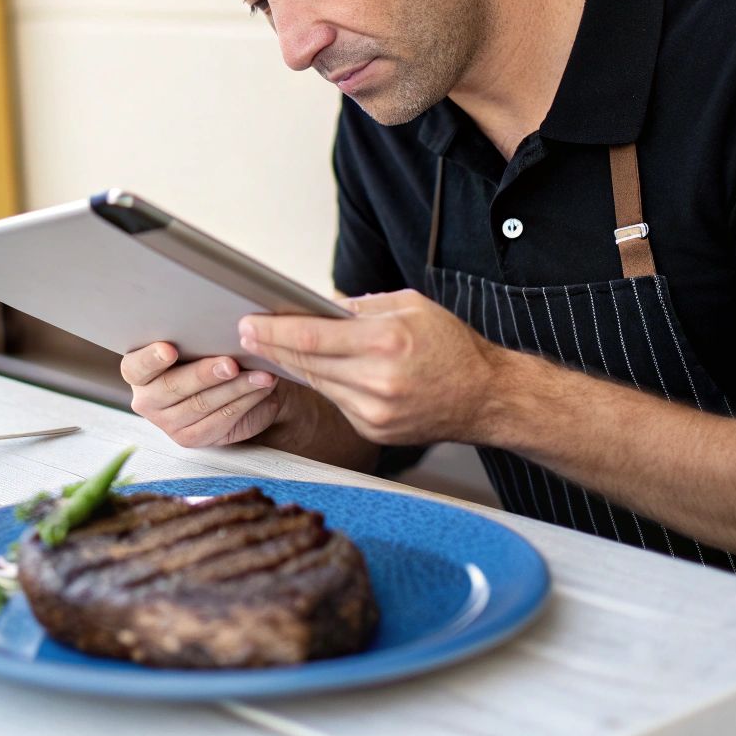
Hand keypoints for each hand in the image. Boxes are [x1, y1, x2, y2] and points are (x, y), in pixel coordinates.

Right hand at [121, 342, 280, 447]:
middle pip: (174, 386)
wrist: (230, 386)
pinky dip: (245, 402)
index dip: (152, 358)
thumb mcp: (197, 344)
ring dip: (235, 388)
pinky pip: (221, 419)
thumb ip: (197, 340)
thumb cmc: (207, 356)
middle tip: (230, 364)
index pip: (136, 366)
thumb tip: (220, 329)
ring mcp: (167, 423)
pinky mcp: (191, 438)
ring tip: (260, 375)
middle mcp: (147, 400)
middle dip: (205, 374)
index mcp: (137, 371)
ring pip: (202, 404)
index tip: (170, 349)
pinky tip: (261, 389)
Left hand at [238, 290, 511, 445]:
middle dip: (273, 346)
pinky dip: (323, 384)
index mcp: (385, 341)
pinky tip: (312, 370)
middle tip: (248, 333)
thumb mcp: (410, 306)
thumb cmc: (453, 346)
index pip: (310, 336)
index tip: (249, 323)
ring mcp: (375, 411)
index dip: (273, 330)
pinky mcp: (374, 430)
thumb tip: (318, 304)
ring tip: (272, 347)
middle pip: (306, 362)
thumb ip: (361, 306)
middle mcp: (377, 380)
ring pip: (317, 383)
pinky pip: (336, 402)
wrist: (486, 397)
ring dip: (293, 365)